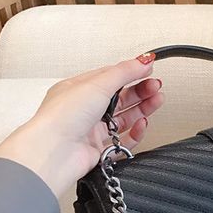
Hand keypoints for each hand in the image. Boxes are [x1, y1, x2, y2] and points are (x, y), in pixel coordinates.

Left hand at [0, 53, 162, 198]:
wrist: (56, 152)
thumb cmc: (64, 117)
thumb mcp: (97, 84)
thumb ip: (124, 72)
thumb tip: (143, 61)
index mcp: (78, 89)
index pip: (110, 77)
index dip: (131, 73)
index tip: (149, 69)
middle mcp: (85, 110)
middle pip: (120, 98)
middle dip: (140, 91)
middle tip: (156, 87)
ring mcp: (92, 130)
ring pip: (124, 119)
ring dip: (142, 110)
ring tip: (156, 101)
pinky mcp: (99, 150)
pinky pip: (123, 141)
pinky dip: (135, 133)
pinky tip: (142, 125)